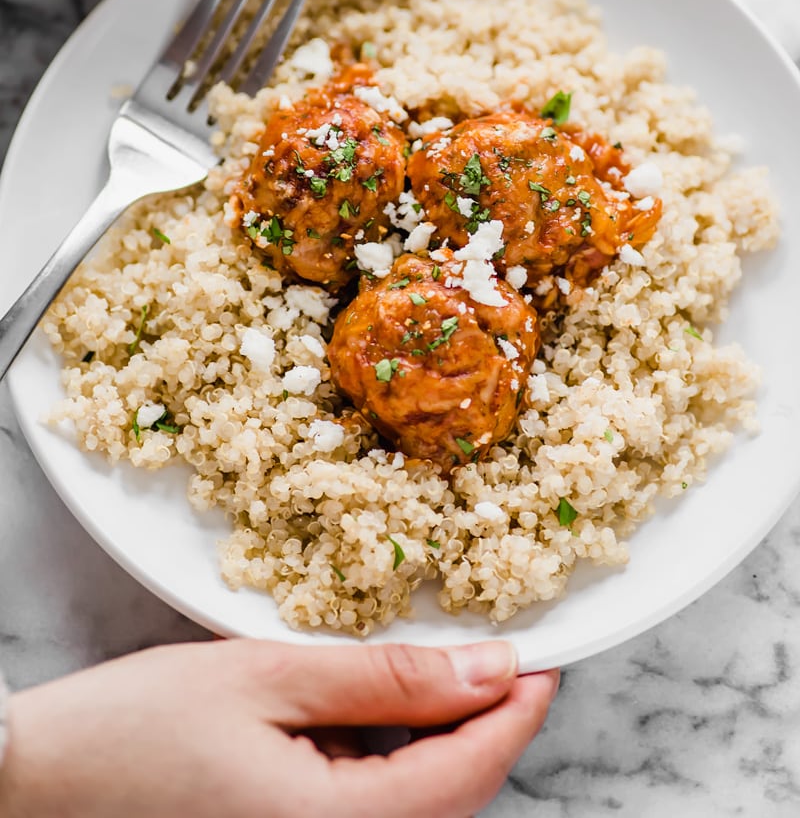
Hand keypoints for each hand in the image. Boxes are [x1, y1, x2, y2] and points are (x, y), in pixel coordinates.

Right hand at [0, 638, 557, 817]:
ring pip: (417, 809)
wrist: (43, 786)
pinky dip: (391, 763)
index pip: (471, 771)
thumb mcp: (267, 679)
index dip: (518, 710)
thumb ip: (385, 679)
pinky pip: (372, 814)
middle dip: (486, 724)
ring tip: (436, 672)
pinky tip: (371, 715)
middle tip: (498, 654)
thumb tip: (488, 669)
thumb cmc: (138, 731)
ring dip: (440, 742)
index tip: (545, 657)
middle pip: (453, 798)